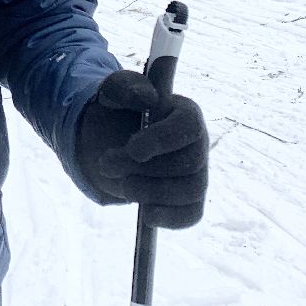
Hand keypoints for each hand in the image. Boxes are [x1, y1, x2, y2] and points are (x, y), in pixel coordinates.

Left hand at [75, 70, 207, 228]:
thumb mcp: (113, 92)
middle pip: (187, 163)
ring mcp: (197, 174)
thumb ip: (125, 86)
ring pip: (190, 191)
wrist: (110, 138)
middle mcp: (198, 144)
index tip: (133, 149)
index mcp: (186, 113)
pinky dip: (170, 218)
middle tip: (106, 163)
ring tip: (120, 184)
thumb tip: (147, 96)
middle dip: (144, 168)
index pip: (188, 127)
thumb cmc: (119, 111)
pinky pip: (190, 215)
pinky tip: (146, 215)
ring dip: (150, 192)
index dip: (163, 140)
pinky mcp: (188, 201)